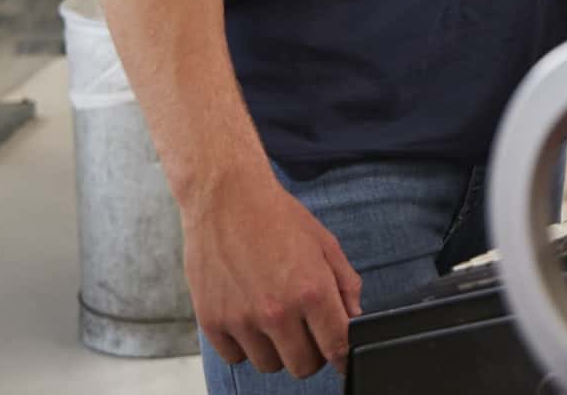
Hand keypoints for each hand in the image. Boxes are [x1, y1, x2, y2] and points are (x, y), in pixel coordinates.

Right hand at [182, 164, 361, 377]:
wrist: (226, 198)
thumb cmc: (279, 218)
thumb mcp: (326, 245)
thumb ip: (346, 286)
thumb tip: (355, 320)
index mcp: (312, 291)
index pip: (336, 347)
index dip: (343, 357)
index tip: (342, 358)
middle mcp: (276, 311)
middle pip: (303, 366)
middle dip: (312, 354)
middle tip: (308, 333)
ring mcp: (241, 319)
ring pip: (269, 365)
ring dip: (277, 349)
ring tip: (276, 319)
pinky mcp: (211, 321)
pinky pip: (236, 357)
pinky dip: (245, 345)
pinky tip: (249, 318)